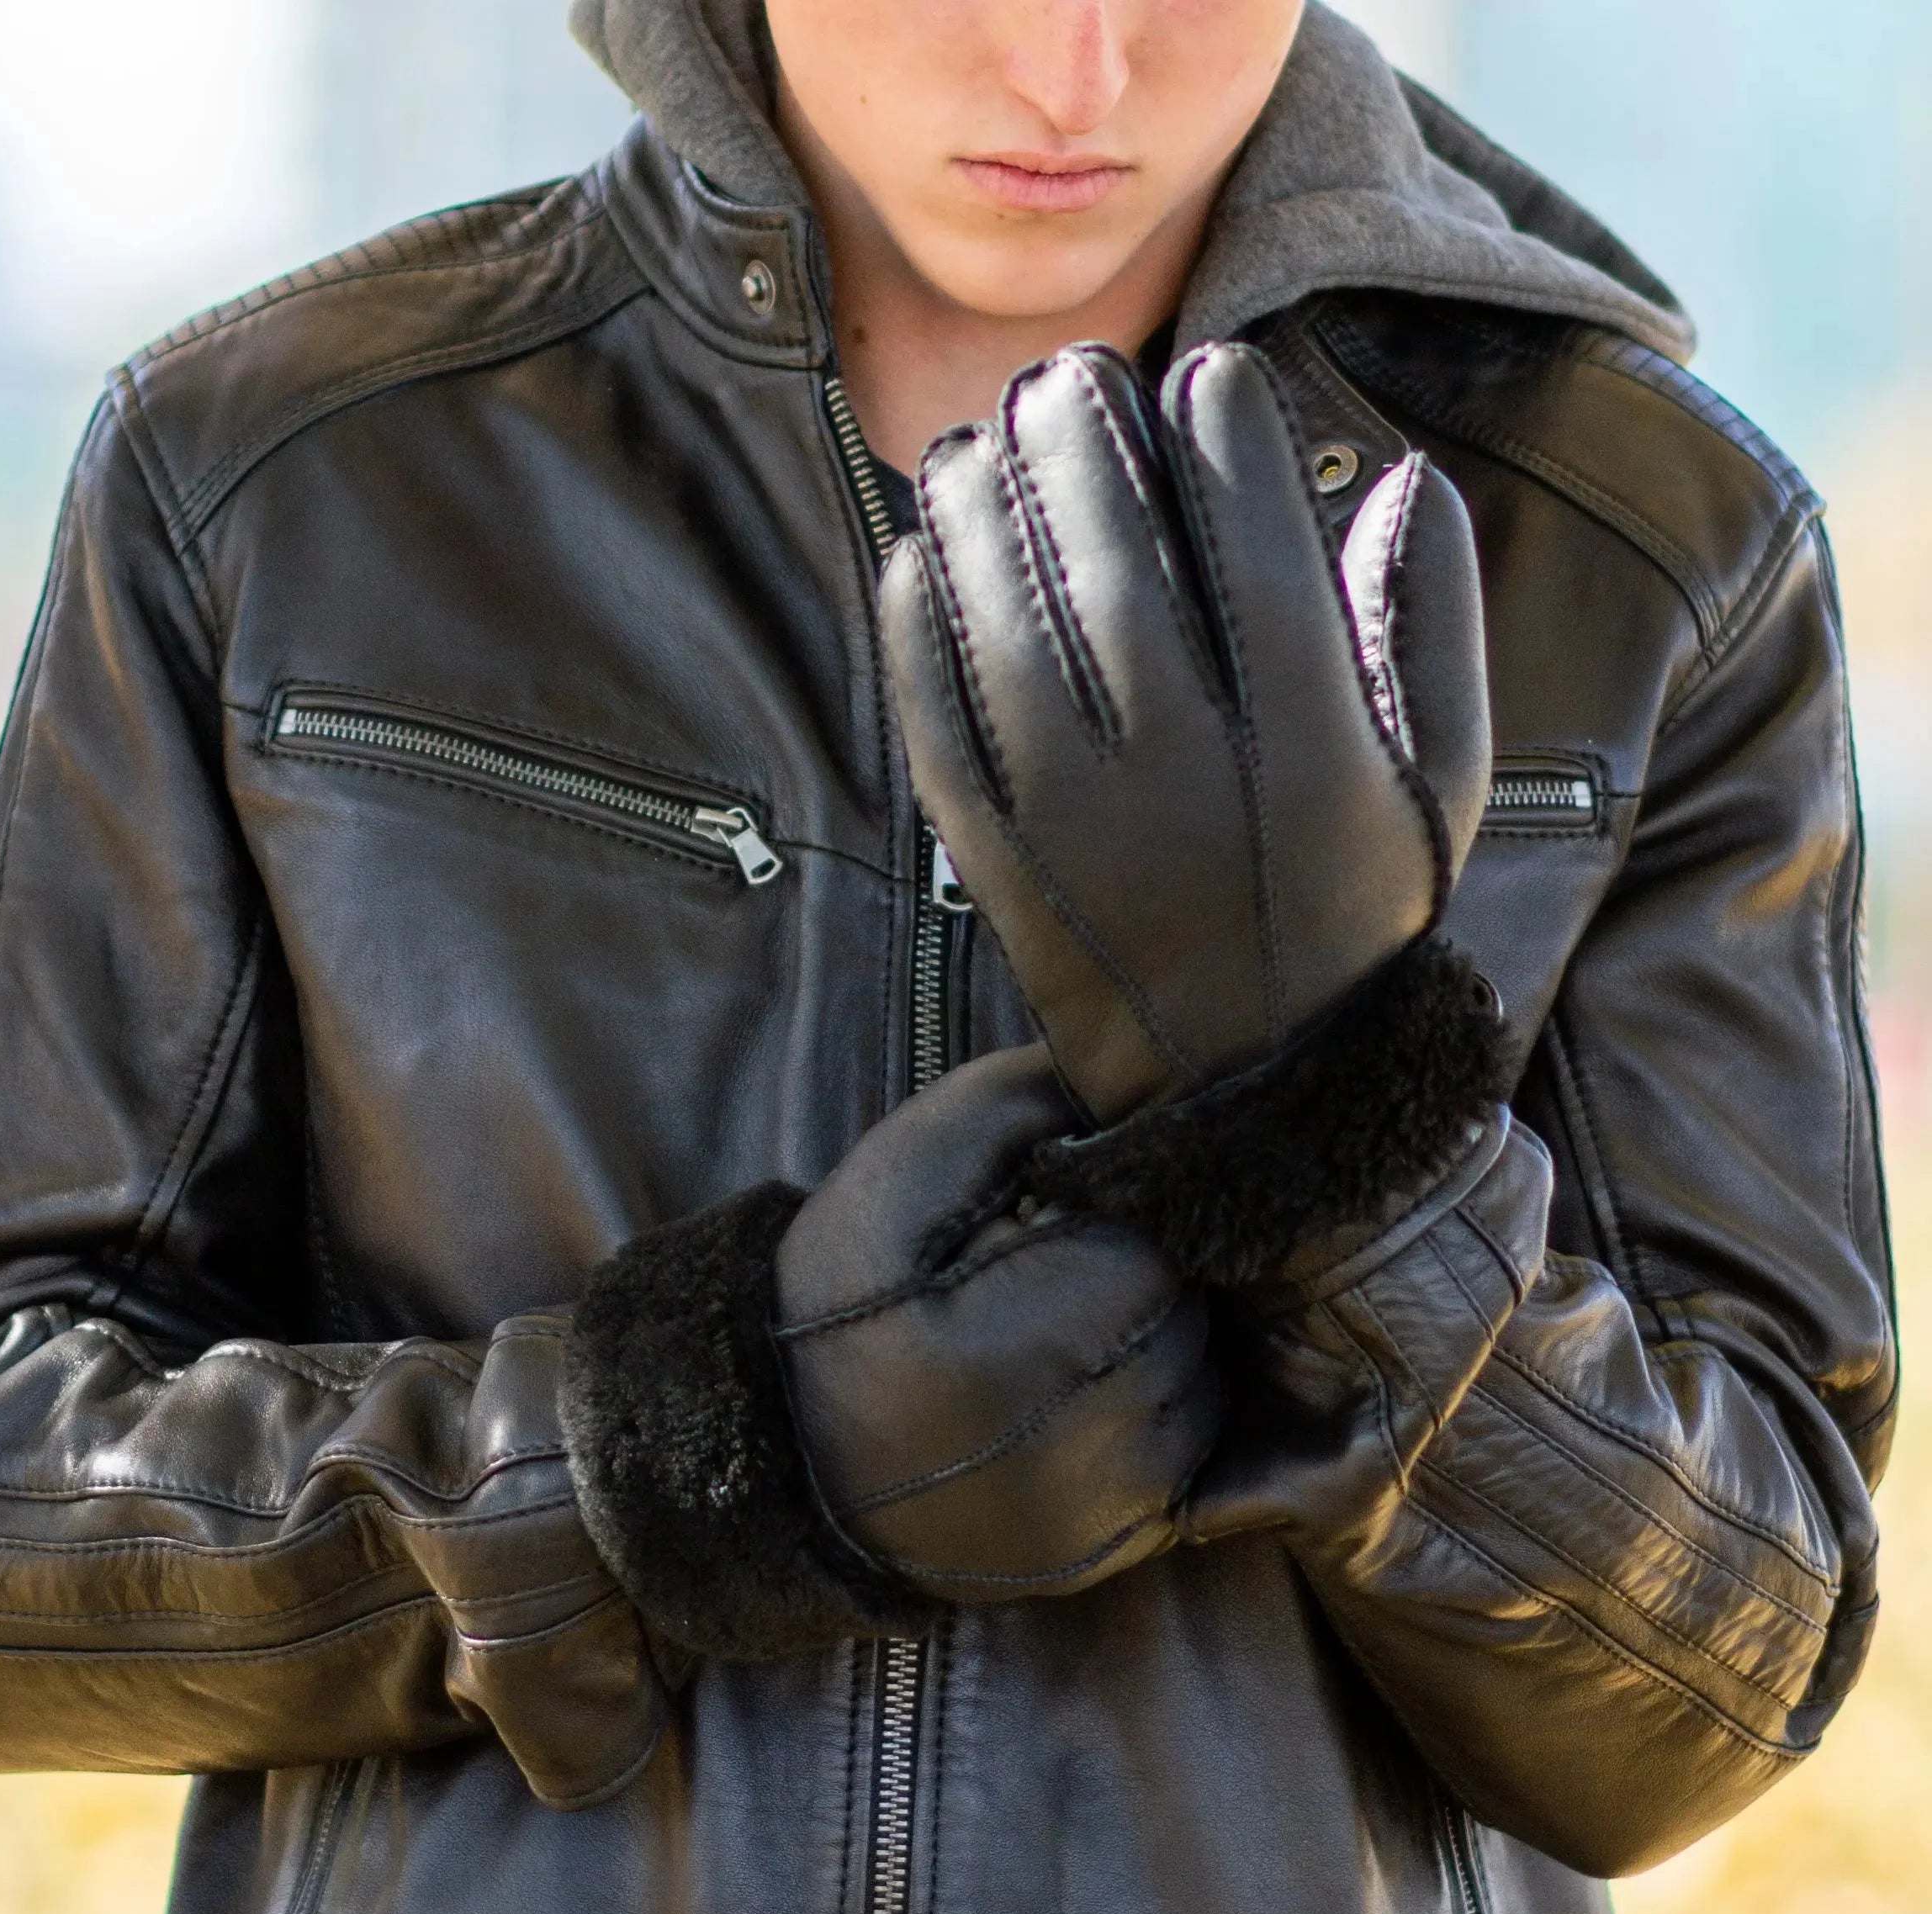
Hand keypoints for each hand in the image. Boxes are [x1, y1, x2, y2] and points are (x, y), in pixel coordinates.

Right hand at [774, 1045, 1216, 1602]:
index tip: (1044, 1223)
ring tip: (1058, 1335)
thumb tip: (1121, 1073)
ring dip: (1154, 1345)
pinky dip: (1152, 1415)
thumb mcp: (903, 1171)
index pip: (1158, 1247)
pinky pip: (1187, 1458)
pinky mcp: (1109, 1554)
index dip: (1110, 1218)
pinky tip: (1077, 1395)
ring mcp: (1105, 1515)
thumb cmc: (845, 1299)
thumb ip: (1015, 1103)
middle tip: (1047, 1276)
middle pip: (1190, 1317)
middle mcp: (1088, 1451)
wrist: (786, 1454)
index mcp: (1037, 1347)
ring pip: (1200, 1385)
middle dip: (1135, 1278)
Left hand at [882, 341, 1492, 1128]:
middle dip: (1083, 446)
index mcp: (1316, 764)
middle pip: (1116, 572)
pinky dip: (919, 627)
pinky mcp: (996, 867)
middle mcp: (1188, 788)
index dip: (1229, 440)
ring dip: (982, 513)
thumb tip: (1401, 479)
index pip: (1265, 559)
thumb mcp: (1442, 792)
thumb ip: (1435, 635)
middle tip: (1068, 375)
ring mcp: (1076, 832)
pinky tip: (919, 551)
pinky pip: (940, 724)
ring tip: (978, 437)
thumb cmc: (1350, 921)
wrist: (1243, 1095)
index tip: (1211, 370)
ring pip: (1010, 631)